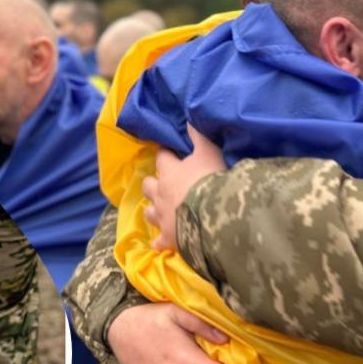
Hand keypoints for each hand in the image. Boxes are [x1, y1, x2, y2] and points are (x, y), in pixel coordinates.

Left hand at [144, 124, 226, 249]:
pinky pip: (159, 242)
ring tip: (159, 210)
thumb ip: (198, 137)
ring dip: (153, 210)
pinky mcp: (168, 239)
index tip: (169, 152)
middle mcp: (160, 194)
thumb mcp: (209, 153)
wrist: (214, 216)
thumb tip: (188, 119)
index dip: (165, 154)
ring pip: (148, 212)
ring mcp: (162, 218)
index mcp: (169, 172)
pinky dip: (159, 242)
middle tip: (162, 183)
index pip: (162, 158)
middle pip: (148, 185)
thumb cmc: (211, 180)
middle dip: (153, 184)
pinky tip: (160, 244)